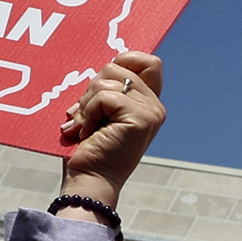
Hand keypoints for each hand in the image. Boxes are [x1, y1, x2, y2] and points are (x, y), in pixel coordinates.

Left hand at [56, 52, 165, 201]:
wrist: (88, 180)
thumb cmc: (88, 149)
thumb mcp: (98, 111)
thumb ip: (105, 90)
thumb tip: (97, 72)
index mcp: (147, 103)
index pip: (148, 62)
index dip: (124, 60)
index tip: (101, 86)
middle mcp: (155, 106)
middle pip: (117, 65)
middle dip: (92, 88)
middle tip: (87, 115)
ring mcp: (151, 112)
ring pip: (107, 78)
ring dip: (87, 103)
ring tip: (86, 127)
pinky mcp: (141, 118)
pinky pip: (105, 95)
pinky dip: (89, 112)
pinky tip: (88, 132)